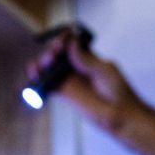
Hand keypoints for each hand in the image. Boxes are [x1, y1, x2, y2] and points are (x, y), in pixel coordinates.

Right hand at [27, 38, 143, 134]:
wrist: (120, 115)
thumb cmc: (118, 92)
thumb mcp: (104, 70)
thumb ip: (86, 59)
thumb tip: (72, 44)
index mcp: (88, 57)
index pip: (70, 43)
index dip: (64, 39)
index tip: (63, 40)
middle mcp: (76, 67)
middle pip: (57, 53)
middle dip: (53, 50)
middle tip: (55, 54)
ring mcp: (70, 80)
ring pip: (50, 68)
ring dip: (42, 62)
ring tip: (44, 64)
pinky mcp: (64, 94)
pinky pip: (48, 85)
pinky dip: (39, 80)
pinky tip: (35, 75)